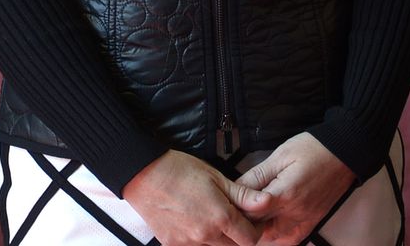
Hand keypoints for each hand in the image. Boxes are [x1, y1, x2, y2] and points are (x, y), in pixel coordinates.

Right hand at [122, 149, 273, 245]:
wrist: (143, 174)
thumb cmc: (179, 170)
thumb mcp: (216, 177)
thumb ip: (242, 195)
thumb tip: (266, 202)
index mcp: (220, 217)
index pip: (250, 239)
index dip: (254, 230)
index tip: (250, 220)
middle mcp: (205, 235)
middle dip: (237, 235)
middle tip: (230, 217)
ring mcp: (188, 243)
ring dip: (218, 238)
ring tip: (210, 217)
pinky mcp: (172, 245)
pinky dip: (198, 240)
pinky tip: (193, 222)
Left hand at [232, 134, 355, 245]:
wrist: (345, 153)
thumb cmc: (314, 150)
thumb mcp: (280, 155)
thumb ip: (256, 176)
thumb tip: (235, 188)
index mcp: (285, 195)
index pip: (249, 213)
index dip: (234, 207)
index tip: (227, 199)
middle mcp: (295, 214)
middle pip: (258, 230)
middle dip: (244, 220)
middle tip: (235, 206)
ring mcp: (304, 222)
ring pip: (271, 239)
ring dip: (258, 230)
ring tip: (251, 213)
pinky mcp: (311, 224)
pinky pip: (287, 240)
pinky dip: (275, 235)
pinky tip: (268, 223)